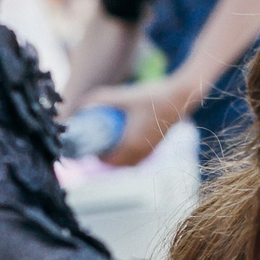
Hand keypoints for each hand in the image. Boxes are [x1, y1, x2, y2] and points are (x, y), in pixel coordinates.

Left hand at [84, 75, 200, 166]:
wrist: (179, 97)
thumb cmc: (151, 96)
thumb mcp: (122, 95)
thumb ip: (100, 99)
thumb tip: (80, 106)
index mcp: (131, 145)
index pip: (107, 161)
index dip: (94, 156)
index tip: (86, 145)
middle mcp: (141, 152)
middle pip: (116, 164)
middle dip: (104, 157)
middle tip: (93, 144)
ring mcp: (149, 150)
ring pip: (127, 162)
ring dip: (116, 157)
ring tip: (106, 144)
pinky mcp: (154, 146)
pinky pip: (136, 157)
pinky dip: (126, 154)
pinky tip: (121, 142)